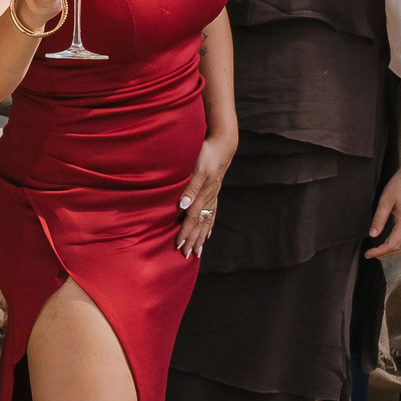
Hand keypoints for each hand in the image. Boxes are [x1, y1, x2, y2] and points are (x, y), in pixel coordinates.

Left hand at [175, 134, 233, 256]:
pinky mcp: (214, 192)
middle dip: (193, 240)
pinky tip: (208, 232)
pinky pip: (212, 213)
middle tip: (187, 256)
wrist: (222, 144)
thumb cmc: (206, 154)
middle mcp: (208, 198)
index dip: (185, 232)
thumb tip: (183, 207)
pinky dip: (209, 225)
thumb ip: (190, 188)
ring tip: (198, 251)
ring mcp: (212, 196)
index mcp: (202, 194)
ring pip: (206, 221)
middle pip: (199, 224)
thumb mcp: (197, 169)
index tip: (178, 246)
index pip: (191, 218)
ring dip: (201, 237)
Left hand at [367, 157, 400, 257]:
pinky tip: (395, 241)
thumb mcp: (385, 201)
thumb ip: (379, 220)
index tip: (369, 254)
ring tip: (382, 251)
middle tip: (372, 255)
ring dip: (396, 250)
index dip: (380, 252)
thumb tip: (372, 234)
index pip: (392, 244)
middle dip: (386, 253)